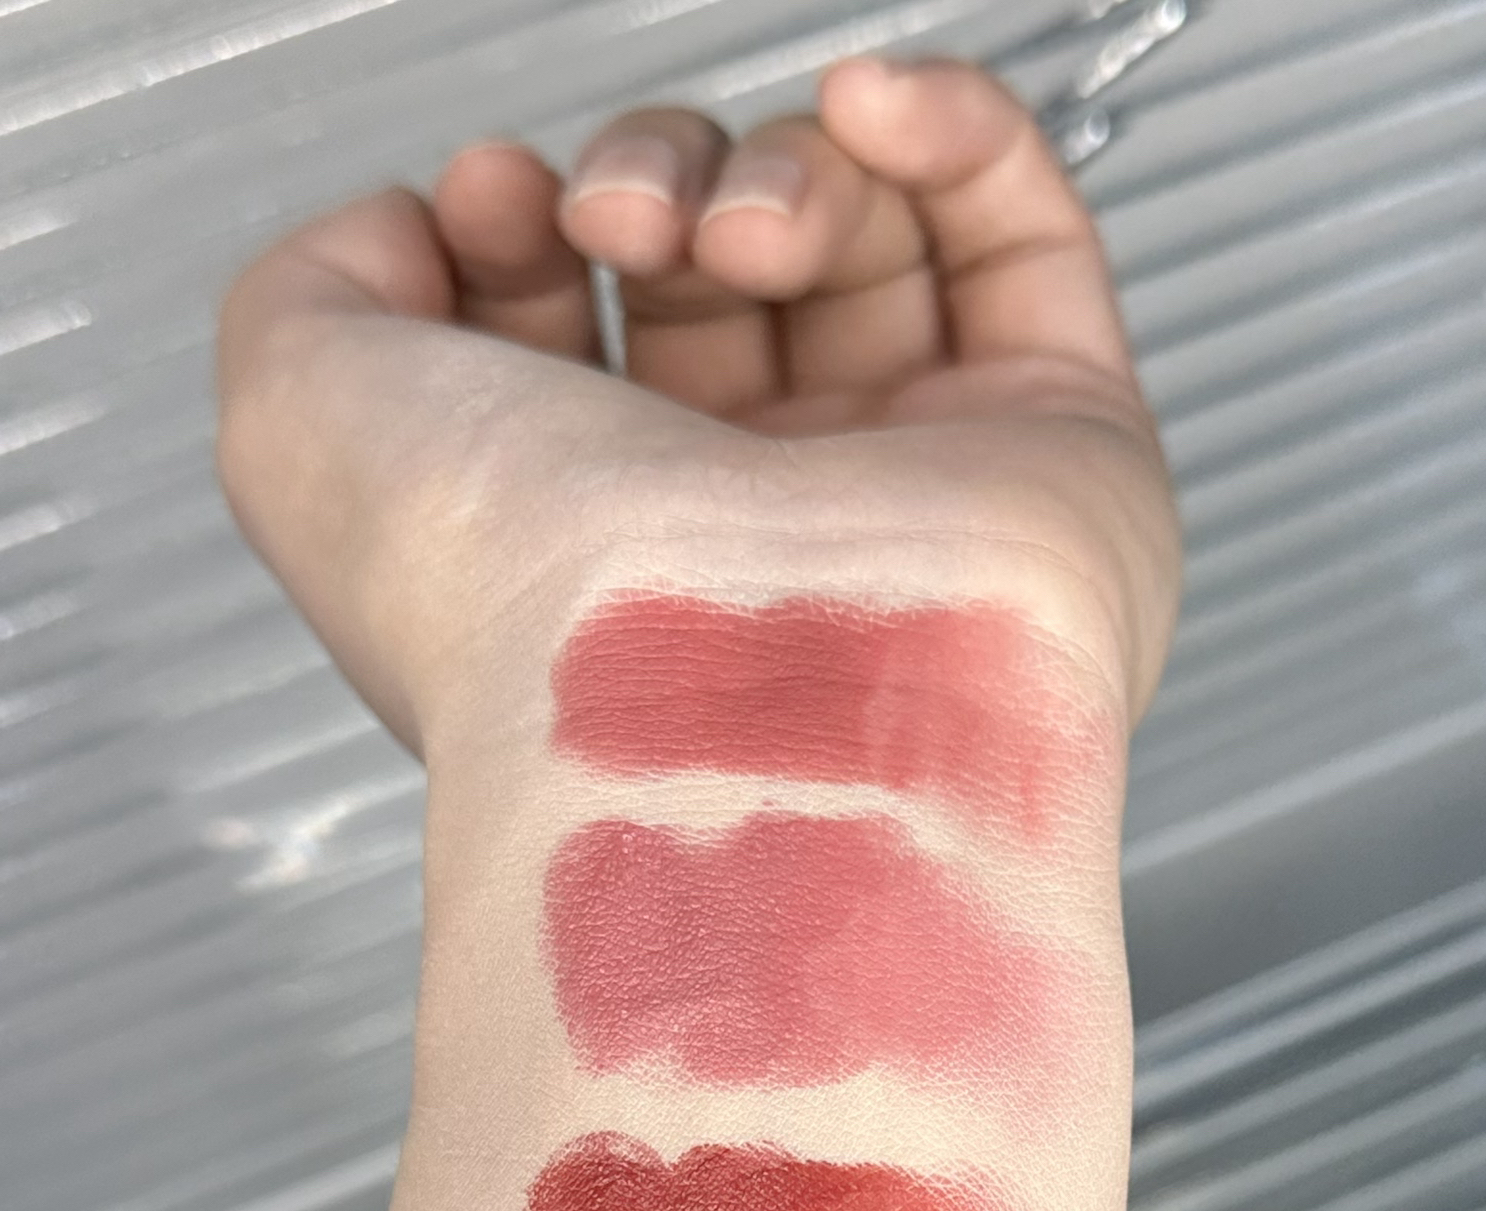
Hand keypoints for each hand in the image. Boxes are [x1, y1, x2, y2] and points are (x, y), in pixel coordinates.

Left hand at [216, 58, 1180, 756]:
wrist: (713, 699)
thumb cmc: (512, 609)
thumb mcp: (297, 419)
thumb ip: (319, 285)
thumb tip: (415, 235)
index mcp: (591, 552)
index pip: (584, 336)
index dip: (532, 226)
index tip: (497, 199)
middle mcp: (757, 533)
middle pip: (724, 276)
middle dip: (653, 187)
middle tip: (616, 218)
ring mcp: (912, 493)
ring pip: (866, 242)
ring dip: (775, 172)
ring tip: (731, 231)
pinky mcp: (1059, 456)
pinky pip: (1024, 233)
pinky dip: (947, 126)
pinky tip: (870, 108)